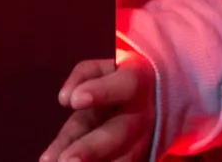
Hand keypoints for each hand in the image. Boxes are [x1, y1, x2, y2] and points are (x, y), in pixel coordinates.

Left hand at [40, 55, 154, 161]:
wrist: (156, 101)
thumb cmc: (117, 83)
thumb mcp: (103, 70)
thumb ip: (82, 76)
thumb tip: (65, 99)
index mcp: (137, 83)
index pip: (125, 85)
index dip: (101, 92)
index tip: (75, 100)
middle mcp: (143, 116)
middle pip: (121, 133)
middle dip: (92, 148)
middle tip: (66, 160)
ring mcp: (144, 143)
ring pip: (125, 159)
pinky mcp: (142, 157)